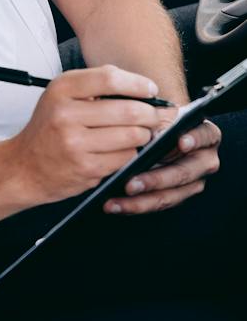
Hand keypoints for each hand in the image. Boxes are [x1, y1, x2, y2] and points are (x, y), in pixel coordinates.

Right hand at [7, 65, 179, 204]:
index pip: (110, 79)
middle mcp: (65, 114)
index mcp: (61, 90)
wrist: (24, 166)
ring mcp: (76, 143)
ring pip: (133, 136)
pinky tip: (121, 150)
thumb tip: (141, 87)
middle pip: (128, 110)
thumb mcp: (61, 96)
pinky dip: (130, 153)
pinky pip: (126, 157)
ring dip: (143, 135)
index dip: (138, 84)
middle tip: (154, 116)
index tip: (150, 89)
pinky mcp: (86, 168)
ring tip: (138, 133)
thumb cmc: (49, 128)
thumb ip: (95, 85)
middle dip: (150, 114)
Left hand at [104, 118, 220, 214]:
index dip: (194, 138)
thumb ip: (155, 121)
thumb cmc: (158, 119)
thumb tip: (144, 135)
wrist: (160, 132)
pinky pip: (157, 204)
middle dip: (155, 180)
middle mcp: (204, 160)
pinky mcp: (178, 195)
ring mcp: (193, 181)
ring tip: (115, 202)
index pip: (205, 135)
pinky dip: (135, 206)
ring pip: (170, 195)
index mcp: (205, 135)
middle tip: (130, 184)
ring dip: (141, 201)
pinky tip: (116, 205)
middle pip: (183, 173)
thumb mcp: (158, 114)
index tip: (181, 142)